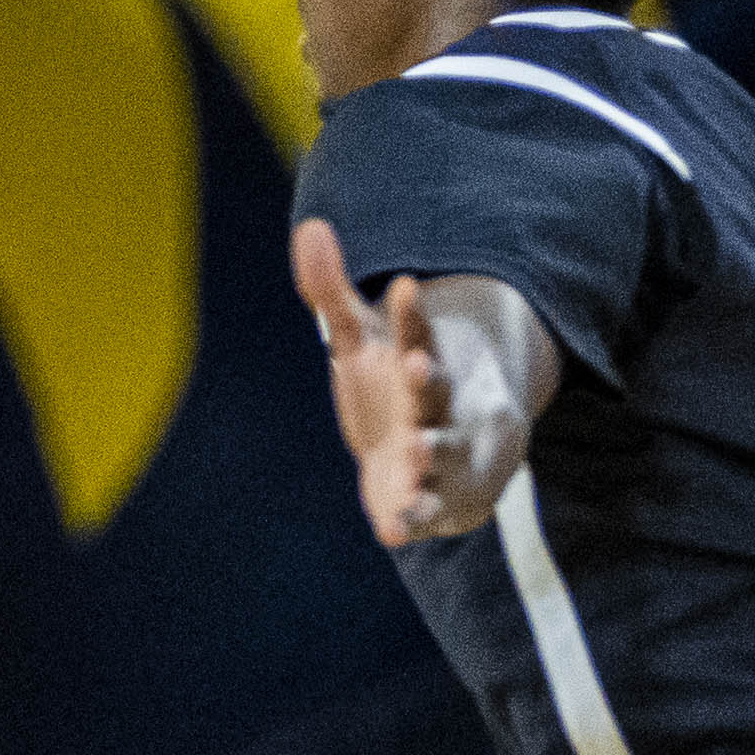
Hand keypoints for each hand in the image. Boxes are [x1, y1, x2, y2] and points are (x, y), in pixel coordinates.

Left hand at [296, 223, 513, 545]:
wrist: (430, 462)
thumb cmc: (395, 393)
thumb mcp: (361, 342)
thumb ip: (333, 293)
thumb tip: (309, 225)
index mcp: (425, 363)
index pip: (418, 334)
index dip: (410, 315)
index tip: (402, 285)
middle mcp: (444, 410)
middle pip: (438, 393)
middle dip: (430, 379)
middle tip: (419, 363)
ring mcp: (445, 459)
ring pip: (444, 454)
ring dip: (434, 452)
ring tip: (418, 446)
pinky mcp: (435, 503)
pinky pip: (425, 513)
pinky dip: (412, 520)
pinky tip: (390, 529)